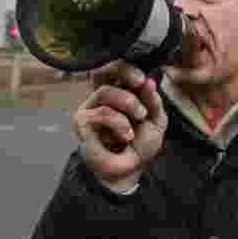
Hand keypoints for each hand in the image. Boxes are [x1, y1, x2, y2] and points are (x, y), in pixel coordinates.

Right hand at [71, 61, 166, 191]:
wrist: (129, 170)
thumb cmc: (139, 144)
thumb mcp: (155, 121)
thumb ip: (153, 101)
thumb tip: (149, 82)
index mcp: (120, 92)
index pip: (116, 69)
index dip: (128, 68)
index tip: (144, 79)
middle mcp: (102, 98)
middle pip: (103, 69)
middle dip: (124, 71)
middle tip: (140, 83)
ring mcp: (90, 108)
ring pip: (105, 91)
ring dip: (129, 102)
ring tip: (140, 117)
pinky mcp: (82, 122)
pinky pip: (101, 113)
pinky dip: (119, 122)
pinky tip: (126, 135)